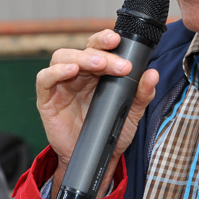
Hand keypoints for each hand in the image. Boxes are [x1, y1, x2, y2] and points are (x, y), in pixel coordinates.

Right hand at [36, 29, 159, 197]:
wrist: (97, 159)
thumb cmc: (111, 132)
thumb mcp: (131, 113)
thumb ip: (142, 94)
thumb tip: (152, 74)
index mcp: (97, 71)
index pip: (99, 47)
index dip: (106, 39)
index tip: (119, 40)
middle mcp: (79, 73)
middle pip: (83, 50)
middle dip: (101, 53)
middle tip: (119, 65)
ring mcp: (62, 84)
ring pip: (62, 57)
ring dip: (81, 57)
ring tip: (97, 64)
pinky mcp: (47, 99)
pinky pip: (45, 78)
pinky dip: (56, 71)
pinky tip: (70, 71)